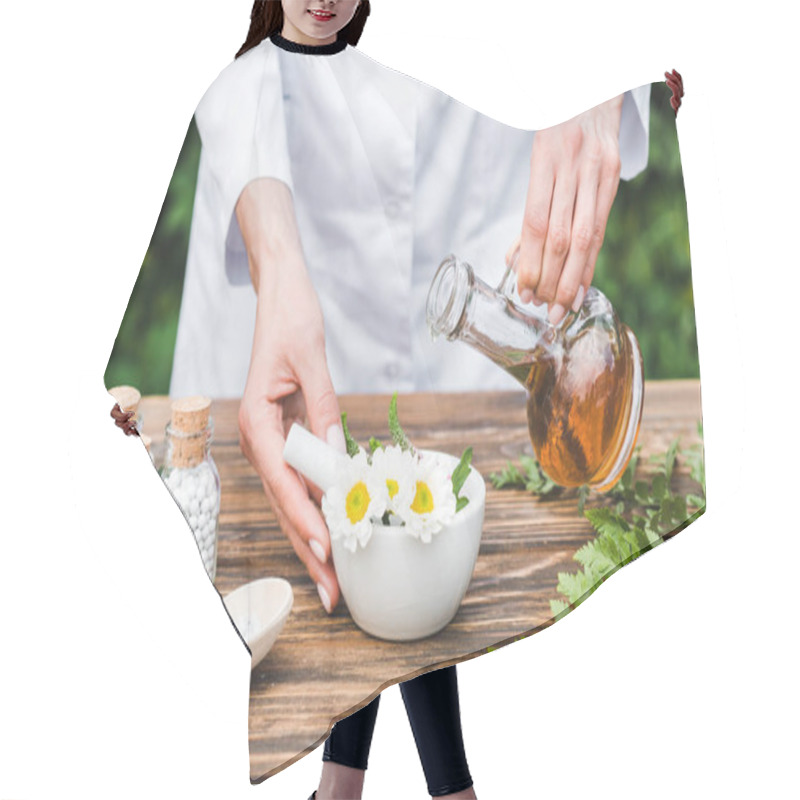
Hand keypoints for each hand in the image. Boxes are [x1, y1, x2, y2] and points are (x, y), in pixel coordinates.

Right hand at [235, 179, 345, 613]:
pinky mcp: (284, 437)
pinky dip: (316, 511)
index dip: (306, 520)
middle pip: (285, 505)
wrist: (281, 295)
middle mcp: (257, 439)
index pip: (284, 483)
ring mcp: (269, 442)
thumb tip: (338, 460)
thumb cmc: (292, 320)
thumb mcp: (311, 362)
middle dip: (309, 550)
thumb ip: (322, 411)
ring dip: (312, 539)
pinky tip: (332, 534)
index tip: (328, 552)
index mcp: (256, 422)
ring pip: (291, 501)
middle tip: (334, 593)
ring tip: (335, 579)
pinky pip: (299, 482)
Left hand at [509, 94, 624, 324]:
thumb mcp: (536, 156)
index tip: (524, 290)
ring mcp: (598, 170)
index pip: (536, 224)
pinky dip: (590, 262)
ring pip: (585, 237)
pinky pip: (602, 227)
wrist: (592, 82)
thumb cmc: (556, 122)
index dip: (531, 262)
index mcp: (545, 159)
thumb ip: (530, 208)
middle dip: (550, 279)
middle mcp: (573, 166)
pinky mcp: (615, 173)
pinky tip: (582, 286)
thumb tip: (516, 259)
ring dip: (572, 279)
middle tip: (541, 308)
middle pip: (561, 237)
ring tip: (561, 309)